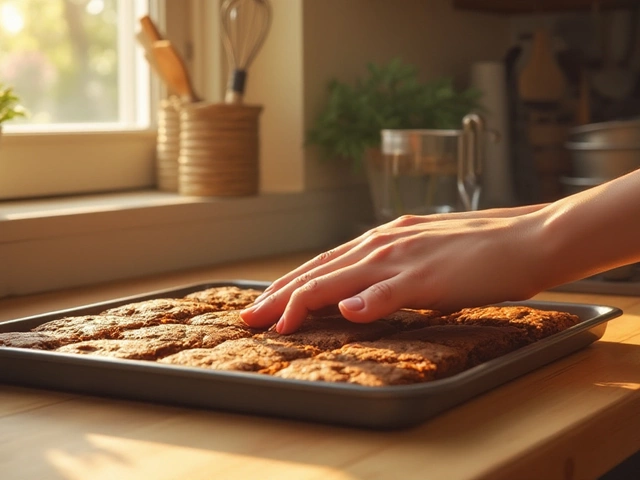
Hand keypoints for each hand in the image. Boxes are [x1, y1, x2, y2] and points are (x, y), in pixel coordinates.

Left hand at [241, 206, 546, 333]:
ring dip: (303, 301)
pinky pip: (391, 291)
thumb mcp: (421, 257)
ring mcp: (403, 258)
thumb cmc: (476, 250)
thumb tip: (363, 296)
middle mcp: (382, 243)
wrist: (526, 237)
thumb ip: (389, 273)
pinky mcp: (429, 276)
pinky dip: (367, 303)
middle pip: (318, 272)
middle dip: (279, 295)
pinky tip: (346, 314)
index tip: (263, 304)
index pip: (322, 265)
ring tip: (275, 322)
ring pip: (340, 279)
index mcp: (380, 240)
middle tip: (248, 316)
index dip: (287, 285)